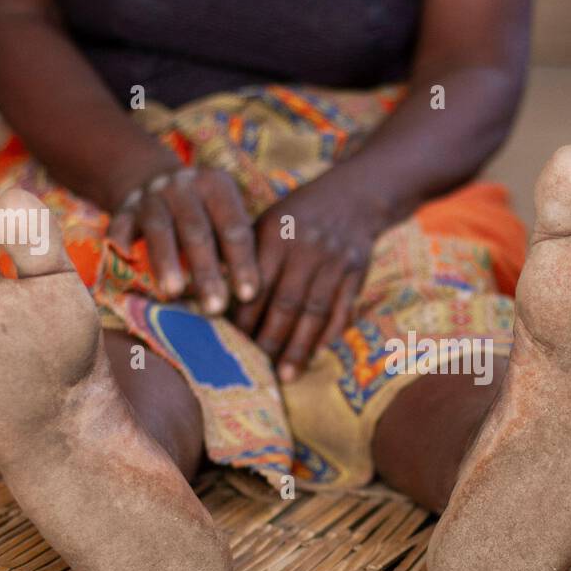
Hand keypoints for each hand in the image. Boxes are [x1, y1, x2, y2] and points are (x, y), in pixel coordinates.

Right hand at [108, 165, 259, 313]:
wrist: (155, 180)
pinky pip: (119, 227)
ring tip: (174, 294)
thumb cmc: (205, 213)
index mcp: (217, 186)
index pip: (234, 228)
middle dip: (206, 272)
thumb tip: (250, 299)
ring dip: (166, 262)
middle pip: (196, 231)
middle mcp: (183, 186)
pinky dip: (121, 246)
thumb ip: (236, 248)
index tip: (248, 295)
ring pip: (159, 229)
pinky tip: (125, 267)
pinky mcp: (124, 208)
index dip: (242, 262)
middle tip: (215, 308)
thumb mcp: (224, 216)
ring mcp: (151, 196)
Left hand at [233, 177, 391, 381]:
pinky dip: (329, 334)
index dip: (243, 318)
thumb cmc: (298, 215)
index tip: (230, 345)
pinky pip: (342, 310)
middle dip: (269, 340)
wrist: (354, 195)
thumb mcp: (267, 222)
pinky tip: (316, 354)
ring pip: (314, 313)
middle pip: (285, 304)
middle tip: (256, 369)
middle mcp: (306, 250)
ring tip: (285, 375)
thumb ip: (245, 256)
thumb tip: (214, 296)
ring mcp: (334, 263)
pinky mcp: (356, 273)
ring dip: (299, 347)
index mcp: (276, 236)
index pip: (256, 285)